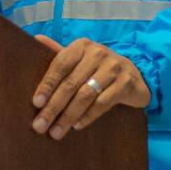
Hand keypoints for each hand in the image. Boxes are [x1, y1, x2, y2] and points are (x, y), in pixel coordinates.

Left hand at [30, 36, 150, 139]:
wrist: (134, 74)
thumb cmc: (98, 67)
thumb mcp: (80, 57)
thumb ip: (59, 51)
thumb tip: (36, 38)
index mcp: (82, 45)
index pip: (60, 65)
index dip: (47, 85)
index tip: (36, 103)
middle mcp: (98, 53)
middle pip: (71, 84)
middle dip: (54, 107)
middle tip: (41, 125)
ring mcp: (113, 68)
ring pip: (86, 95)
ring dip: (68, 116)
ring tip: (56, 131)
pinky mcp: (125, 83)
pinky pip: (103, 103)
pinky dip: (88, 116)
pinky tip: (77, 125)